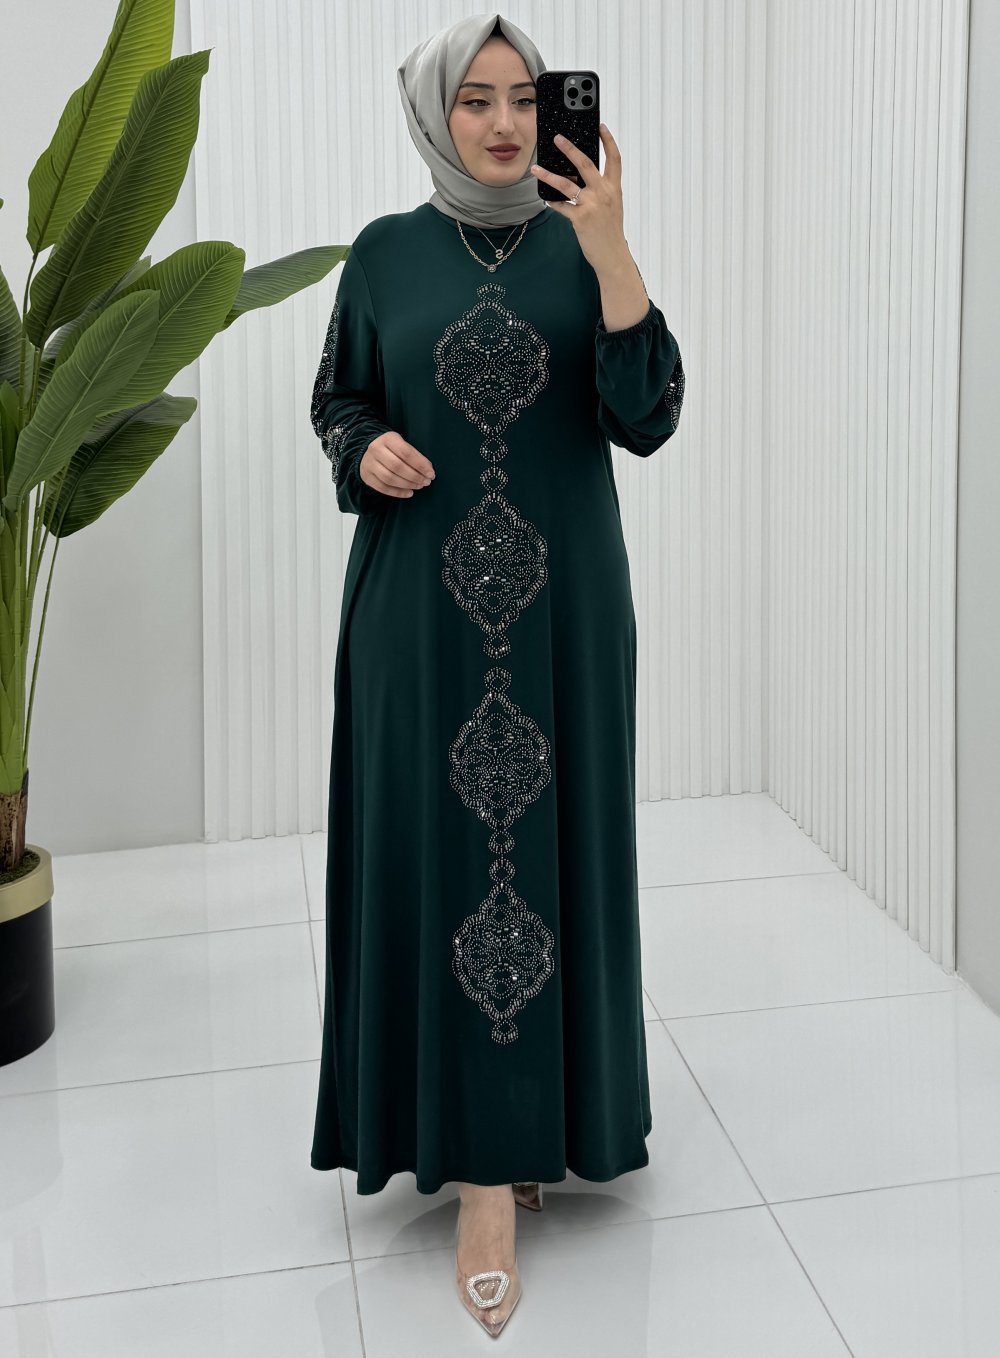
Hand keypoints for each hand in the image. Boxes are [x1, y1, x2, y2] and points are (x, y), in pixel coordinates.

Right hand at [361, 432, 434, 498]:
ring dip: (407, 485)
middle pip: (397, 466)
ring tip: (418, 486)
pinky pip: (383, 488)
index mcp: (388, 438)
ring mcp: (369, 464)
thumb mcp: (403, 445)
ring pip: (389, 478)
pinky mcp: (366, 476)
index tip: (431, 473)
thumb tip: (429, 471)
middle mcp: (376, 450)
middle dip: (414, 476)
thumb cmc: (392, 449)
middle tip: (426, 482)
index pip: (406, 452)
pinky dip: (398, 493)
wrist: (368, 452)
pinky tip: (409, 493)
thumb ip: (415, 456)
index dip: (420, 464)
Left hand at [530, 123, 628, 275]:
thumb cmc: (610, 231)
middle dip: (570, 148)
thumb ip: (600, 190)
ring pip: (566, 184)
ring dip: (548, 175)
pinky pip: (561, 206)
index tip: (601, 126)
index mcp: (614, 188)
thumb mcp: (612, 206)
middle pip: (585, 163)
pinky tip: (545, 197)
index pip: (614, 159)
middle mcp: (603, 193)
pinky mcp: (580, 219)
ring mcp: (591, 205)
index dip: (608, 141)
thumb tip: (579, 178)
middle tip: (558, 138)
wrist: (612, 255)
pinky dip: (552, 201)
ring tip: (535, 169)